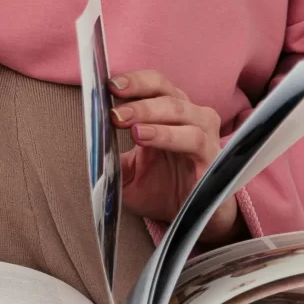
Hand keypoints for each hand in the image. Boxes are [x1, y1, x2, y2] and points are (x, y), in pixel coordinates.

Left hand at [109, 70, 241, 245]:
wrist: (190, 221)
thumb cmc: (161, 190)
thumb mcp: (127, 174)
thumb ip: (110, 157)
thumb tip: (88, 145)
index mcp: (170, 113)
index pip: (155, 85)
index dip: (135, 82)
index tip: (109, 86)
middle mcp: (191, 118)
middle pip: (167, 94)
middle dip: (138, 100)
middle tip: (114, 113)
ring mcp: (205, 136)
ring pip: (182, 112)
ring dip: (152, 114)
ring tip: (130, 127)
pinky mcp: (215, 159)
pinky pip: (194, 140)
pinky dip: (168, 135)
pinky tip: (145, 138)